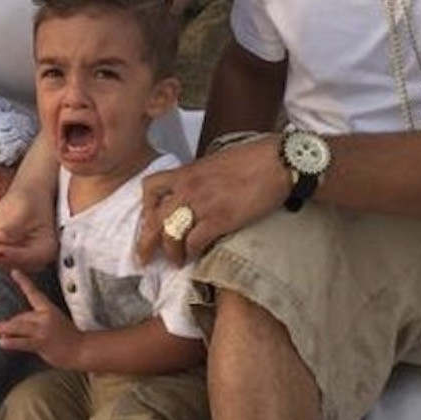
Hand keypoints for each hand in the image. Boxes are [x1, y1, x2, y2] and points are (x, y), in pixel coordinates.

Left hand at [0, 181, 57, 271]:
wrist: (30, 190)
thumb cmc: (30, 198)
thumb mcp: (22, 211)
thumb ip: (10, 229)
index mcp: (45, 249)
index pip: (26, 257)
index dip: (10, 255)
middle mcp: (33, 256)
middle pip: (11, 261)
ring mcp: (20, 253)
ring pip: (0, 257)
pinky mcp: (8, 248)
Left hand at [0, 269, 83, 367]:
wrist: (81, 349)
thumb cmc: (66, 337)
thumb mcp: (51, 323)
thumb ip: (33, 323)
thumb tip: (9, 330)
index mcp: (48, 309)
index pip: (33, 293)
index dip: (23, 281)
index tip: (14, 271)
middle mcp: (45, 317)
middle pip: (20, 317)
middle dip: (6, 325)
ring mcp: (43, 330)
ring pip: (18, 327)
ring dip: (2, 328)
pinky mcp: (42, 343)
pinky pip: (24, 342)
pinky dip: (12, 342)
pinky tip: (2, 342)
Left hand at [137, 136, 287, 265]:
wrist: (277, 161)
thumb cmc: (253, 158)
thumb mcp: (216, 162)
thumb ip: (201, 178)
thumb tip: (197, 194)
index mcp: (187, 171)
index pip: (151, 187)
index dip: (146, 207)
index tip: (149, 221)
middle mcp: (188, 187)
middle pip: (154, 218)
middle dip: (145, 241)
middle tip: (143, 257)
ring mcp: (202, 204)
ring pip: (170, 234)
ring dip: (170, 252)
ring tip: (175, 261)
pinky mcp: (220, 219)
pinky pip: (194, 242)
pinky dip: (192, 253)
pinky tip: (195, 257)